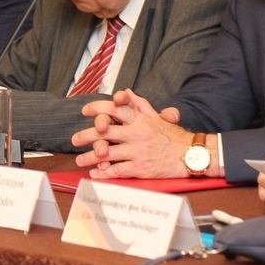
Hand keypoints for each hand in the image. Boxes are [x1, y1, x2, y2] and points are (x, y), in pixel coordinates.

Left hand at [70, 89, 193, 179]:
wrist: (190, 155)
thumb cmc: (173, 136)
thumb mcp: (157, 116)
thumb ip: (140, 105)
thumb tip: (126, 92)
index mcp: (140, 119)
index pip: (115, 109)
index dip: (98, 108)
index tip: (85, 111)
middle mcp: (136, 134)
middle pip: (105, 132)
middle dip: (86, 135)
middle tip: (74, 139)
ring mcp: (137, 151)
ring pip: (107, 153)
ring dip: (90, 157)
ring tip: (79, 160)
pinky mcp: (140, 168)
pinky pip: (117, 170)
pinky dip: (104, 173)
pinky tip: (95, 173)